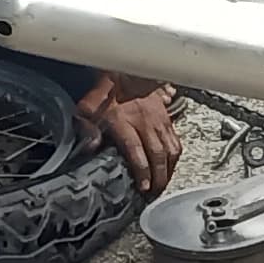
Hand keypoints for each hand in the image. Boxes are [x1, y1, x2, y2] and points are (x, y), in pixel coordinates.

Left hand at [77, 76, 179, 192]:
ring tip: (164, 183)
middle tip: (155, 193)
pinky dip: (175, 157)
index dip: (142, 171)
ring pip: (170, 149)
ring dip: (169, 170)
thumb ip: (87, 127)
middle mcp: (144, 122)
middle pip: (157, 155)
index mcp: (124, 121)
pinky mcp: (167, 118)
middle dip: (158, 177)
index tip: (143, 187)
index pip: (137, 152)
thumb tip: (90, 146)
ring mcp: (158, 120)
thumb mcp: (88, 106)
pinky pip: (176, 141)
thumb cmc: (107, 90)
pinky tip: (171, 166)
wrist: (127, 70)